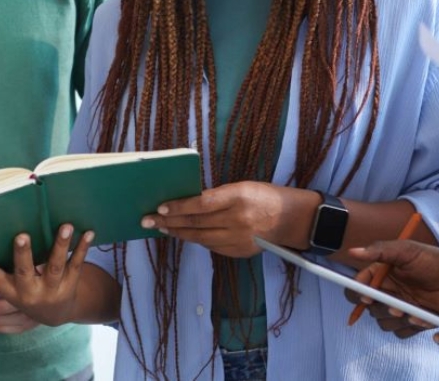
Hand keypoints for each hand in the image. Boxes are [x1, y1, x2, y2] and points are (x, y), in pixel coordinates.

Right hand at [0, 224, 93, 326]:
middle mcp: (32, 291)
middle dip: (23, 254)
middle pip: (26, 272)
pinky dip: (82, 247)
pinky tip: (87, 232)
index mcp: (14, 292)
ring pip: (56, 265)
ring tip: (64, 226)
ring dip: (60, 244)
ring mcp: (53, 288)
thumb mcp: (13, 294)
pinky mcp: (72, 282)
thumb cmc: (30, 295)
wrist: (59, 314)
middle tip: (21, 236)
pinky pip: (77, 263)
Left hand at [144, 181, 291, 257]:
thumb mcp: (242, 187)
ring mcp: (238, 239)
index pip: (202, 203)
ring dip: (178, 233)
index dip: (179, 207)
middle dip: (169, 222)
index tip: (160, 208)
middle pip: (196, 223)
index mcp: (238, 197)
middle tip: (148, 221)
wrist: (289, 219)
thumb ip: (217, 196)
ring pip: (200, 238)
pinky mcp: (238, 252)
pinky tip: (184, 235)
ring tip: (161, 229)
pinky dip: (196, 240)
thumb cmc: (263, 196)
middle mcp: (237, 220)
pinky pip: (211, 246)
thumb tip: (188, 202)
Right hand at [344, 240, 438, 337]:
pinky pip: (401, 332)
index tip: (367, 297)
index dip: (357, 294)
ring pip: (383, 323)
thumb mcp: (407, 251)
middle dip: (382, 309)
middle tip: (397, 305)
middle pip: (369, 310)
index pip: (357, 288)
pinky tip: (424, 316)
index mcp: (381, 275)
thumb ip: (380, 250)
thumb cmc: (435, 262)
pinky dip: (411, 326)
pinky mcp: (412, 321)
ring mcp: (399, 308)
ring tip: (413, 310)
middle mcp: (387, 292)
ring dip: (396, 319)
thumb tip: (353, 252)